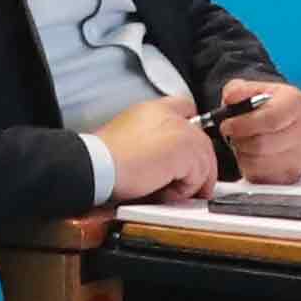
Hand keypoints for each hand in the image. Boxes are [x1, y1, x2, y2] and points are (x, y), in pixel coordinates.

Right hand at [86, 96, 212, 202]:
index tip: (186, 156)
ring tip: (165, 192)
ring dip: (189, 182)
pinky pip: (200, 175)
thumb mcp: (125, 140)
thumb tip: (164, 164)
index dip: (190, 132)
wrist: (96, 165)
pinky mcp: (185, 148)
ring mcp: (179, 129)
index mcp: (151, 110)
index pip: (185, 109)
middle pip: (201, 140)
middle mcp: (168, 114)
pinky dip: (184, 190)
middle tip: (182, 187)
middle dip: (196, 167)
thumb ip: (149, 142)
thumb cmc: (102, 160)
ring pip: (204, 160)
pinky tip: (163, 192)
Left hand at [209, 77, 300, 182]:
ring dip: (242, 153)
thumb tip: (230, 98)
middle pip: (261, 144)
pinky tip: (251, 153)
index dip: (243, 124)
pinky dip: (247, 166)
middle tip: (233, 133)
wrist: (280, 123)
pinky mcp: (290, 175)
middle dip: (239, 140)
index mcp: (296, 103)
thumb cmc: (264, 106)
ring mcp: (298, 156)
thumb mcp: (249, 89)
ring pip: (257, 162)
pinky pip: (259, 176)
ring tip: (244, 141)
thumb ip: (237, 90)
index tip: (226, 125)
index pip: (271, 119)